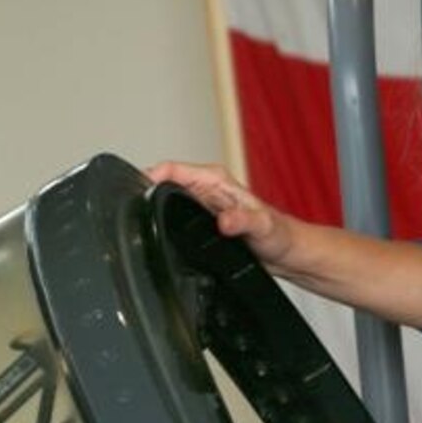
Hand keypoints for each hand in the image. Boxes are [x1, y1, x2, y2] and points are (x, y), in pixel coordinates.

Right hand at [145, 161, 296, 269]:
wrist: (287, 253)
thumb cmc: (280, 235)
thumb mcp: (263, 227)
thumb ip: (243, 221)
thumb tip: (225, 220)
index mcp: (216, 180)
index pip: (172, 169)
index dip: (150, 177)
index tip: (138, 192)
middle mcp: (206, 190)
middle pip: (162, 184)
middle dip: (146, 195)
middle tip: (134, 214)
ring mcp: (202, 206)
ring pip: (165, 202)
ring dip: (153, 210)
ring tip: (142, 226)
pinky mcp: (201, 222)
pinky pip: (174, 217)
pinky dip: (164, 224)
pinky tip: (159, 237)